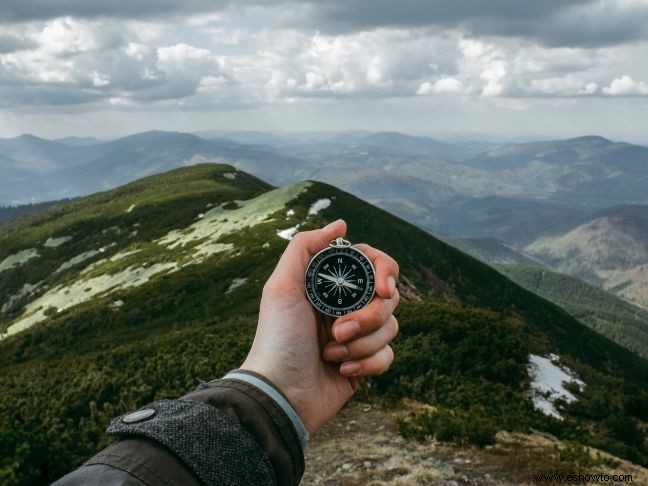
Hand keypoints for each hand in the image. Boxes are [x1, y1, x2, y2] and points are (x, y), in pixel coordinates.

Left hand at [240, 219, 399, 433]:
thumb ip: (305, 247)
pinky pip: (389, 356)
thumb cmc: (278, 339)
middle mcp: (346, 306)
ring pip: (391, 327)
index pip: (374, 265)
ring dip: (361, 344)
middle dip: (367, 317)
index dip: (385, 273)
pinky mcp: (365, 363)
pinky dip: (368, 364)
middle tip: (338, 330)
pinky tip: (342, 371)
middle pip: (389, 297)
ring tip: (331, 354)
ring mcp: (357, 335)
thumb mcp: (281, 286)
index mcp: (330, 285)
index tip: (382, 289)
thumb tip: (341, 224)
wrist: (280, 393)